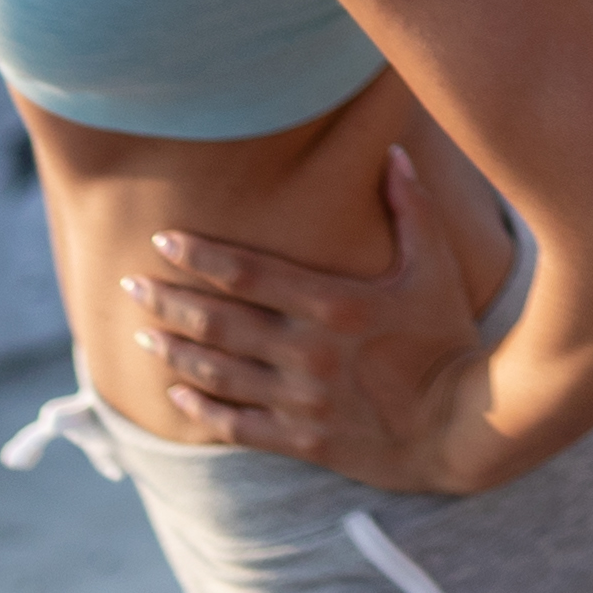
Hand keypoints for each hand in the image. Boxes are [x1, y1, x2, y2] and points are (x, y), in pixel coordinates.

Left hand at [123, 148, 494, 490]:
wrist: (462, 427)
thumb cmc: (448, 338)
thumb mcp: (435, 268)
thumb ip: (412, 209)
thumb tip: (394, 153)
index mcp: (337, 305)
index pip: (249, 274)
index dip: (201, 256)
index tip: (163, 240)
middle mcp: (309, 352)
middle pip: (220, 322)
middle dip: (169, 301)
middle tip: (130, 285)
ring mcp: (302, 401)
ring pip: (218, 373)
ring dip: (174, 351)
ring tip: (142, 336)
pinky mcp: (302, 439)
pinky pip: (236, 425)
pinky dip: (200, 409)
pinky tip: (175, 393)